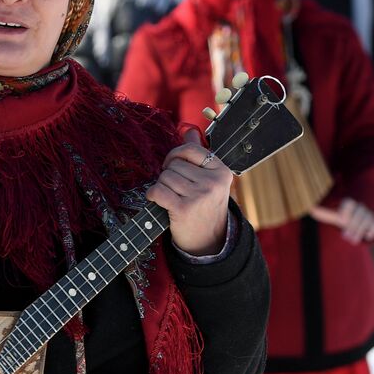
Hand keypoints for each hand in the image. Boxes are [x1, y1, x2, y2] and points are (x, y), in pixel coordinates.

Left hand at [146, 127, 231, 255]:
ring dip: (161, 186)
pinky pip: (158, 191)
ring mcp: (199, 196)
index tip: (173, 165)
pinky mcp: (183, 209)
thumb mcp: (209, 180)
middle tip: (175, 189)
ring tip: (171, 197)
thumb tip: (190, 130)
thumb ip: (199, 155)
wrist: (209, 242)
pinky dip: (152, 195)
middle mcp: (212, 183)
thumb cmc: (205, 207)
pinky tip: (157, 201)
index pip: (191, 150)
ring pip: (165, 177)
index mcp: (221, 172)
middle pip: (175, 164)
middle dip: (169, 175)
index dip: (176, 155)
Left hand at [310, 198, 373, 243]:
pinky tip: (366, 237)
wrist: (355, 218)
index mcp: (348, 202)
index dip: (345, 214)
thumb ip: (320, 211)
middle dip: (353, 226)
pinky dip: (372, 231)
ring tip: (353, 240)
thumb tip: (309, 207)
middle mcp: (360, 205)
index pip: (349, 203)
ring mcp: (369, 212)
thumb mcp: (329, 215)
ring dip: (360, 231)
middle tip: (345, 236)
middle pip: (360, 213)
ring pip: (369, 219)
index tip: (341, 222)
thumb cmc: (339, 216)